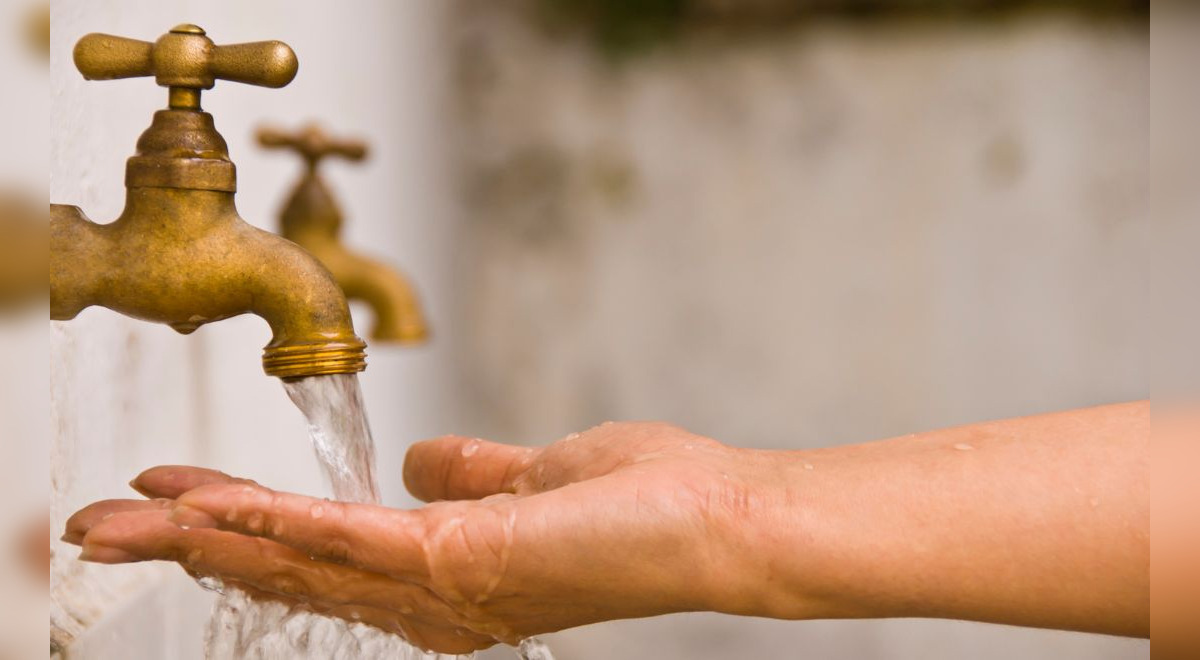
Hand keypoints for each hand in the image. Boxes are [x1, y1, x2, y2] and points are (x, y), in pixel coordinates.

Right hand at [63, 423, 759, 652]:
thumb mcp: (532, 477)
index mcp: (441, 571)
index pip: (318, 550)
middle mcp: (427, 597)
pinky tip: (209, 504)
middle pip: (284, 569)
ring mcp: (437, 586)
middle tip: (99, 525)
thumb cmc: (642, 501)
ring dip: (203, 536)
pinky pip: (343, 540)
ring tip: (123, 518)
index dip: (241, 526)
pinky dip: (272, 522)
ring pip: (295, 560)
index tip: (176, 498)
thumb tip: (422, 459)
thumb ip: (473, 474)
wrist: (712, 521)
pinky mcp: (454, 560)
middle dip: (187, 545)